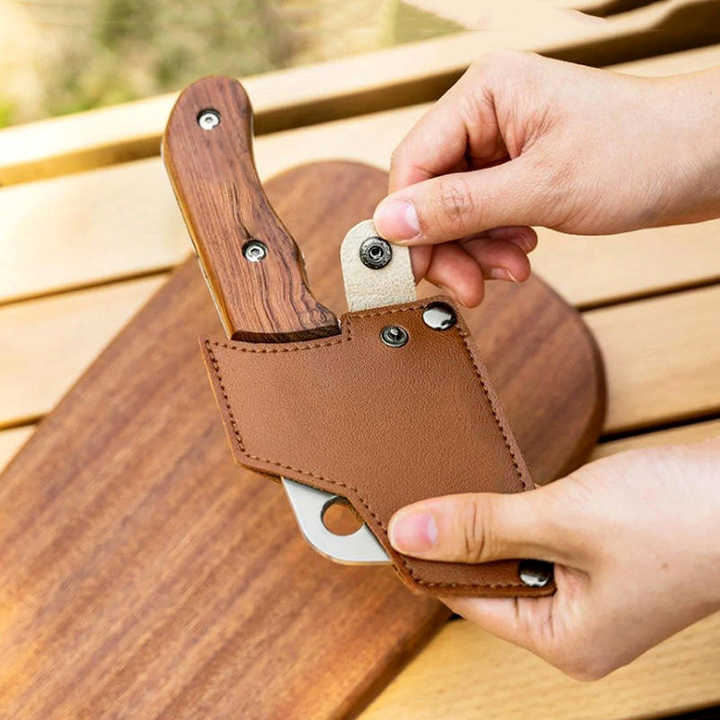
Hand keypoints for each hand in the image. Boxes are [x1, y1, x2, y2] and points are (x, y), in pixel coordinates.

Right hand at [373, 51, 719, 306]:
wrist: (708, 160)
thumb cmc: (641, 154)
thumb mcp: (541, 189)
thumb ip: (460, 207)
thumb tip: (390, 224)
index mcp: (485, 94)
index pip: (414, 163)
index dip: (409, 223)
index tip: (415, 271)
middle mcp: (487, 114)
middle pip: (432, 192)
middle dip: (449, 246)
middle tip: (469, 288)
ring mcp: (504, 143)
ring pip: (457, 210)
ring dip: (475, 250)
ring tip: (511, 272)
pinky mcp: (521, 169)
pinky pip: (485, 213)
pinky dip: (495, 243)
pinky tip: (521, 255)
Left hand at [387, 439, 719, 678]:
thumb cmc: (681, 517)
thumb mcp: (564, 518)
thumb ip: (483, 525)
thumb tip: (410, 530)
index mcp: (565, 640)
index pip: (468, 600)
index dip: (429, 558)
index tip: (392, 520)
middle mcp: (578, 623)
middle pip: (490, 578)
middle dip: (459, 536)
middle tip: (418, 491)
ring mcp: (594, 590)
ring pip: (516, 553)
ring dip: (490, 519)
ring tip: (455, 483)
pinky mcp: (606, 556)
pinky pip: (543, 538)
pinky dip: (521, 512)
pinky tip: (504, 486)